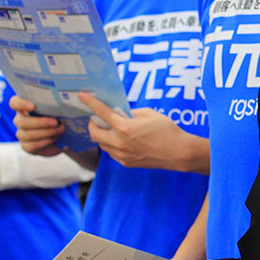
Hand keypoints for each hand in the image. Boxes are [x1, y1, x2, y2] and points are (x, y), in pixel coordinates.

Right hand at [10, 95, 62, 155]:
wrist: (65, 135)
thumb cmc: (61, 116)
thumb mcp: (61, 108)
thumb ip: (61, 101)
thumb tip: (75, 95)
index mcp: (25, 106)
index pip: (14, 102)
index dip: (20, 104)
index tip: (32, 106)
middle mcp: (20, 119)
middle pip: (22, 121)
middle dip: (40, 122)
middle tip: (56, 122)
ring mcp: (21, 133)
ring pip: (28, 134)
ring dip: (46, 132)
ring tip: (60, 130)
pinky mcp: (27, 146)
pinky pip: (32, 145)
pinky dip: (46, 141)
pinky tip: (55, 138)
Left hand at [80, 94, 205, 171]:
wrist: (177, 152)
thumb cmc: (166, 130)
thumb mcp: (149, 113)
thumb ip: (130, 113)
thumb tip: (119, 113)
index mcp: (125, 128)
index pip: (102, 113)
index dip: (90, 103)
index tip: (82, 96)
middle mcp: (119, 142)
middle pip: (94, 133)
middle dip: (93, 124)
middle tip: (98, 118)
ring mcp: (121, 155)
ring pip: (102, 144)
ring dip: (103, 135)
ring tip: (113, 129)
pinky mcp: (125, 162)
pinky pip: (111, 152)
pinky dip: (112, 144)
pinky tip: (123, 140)